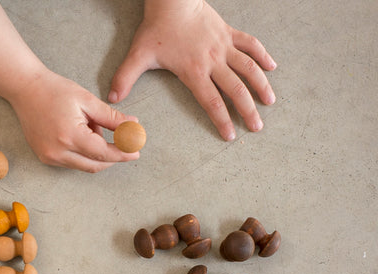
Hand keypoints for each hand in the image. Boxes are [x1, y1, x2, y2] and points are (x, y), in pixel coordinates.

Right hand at [7, 69, 139, 171]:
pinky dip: (83, 152)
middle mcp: (58, 151)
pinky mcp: (44, 157)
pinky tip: (80, 132)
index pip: (103, 152)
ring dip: (96, 152)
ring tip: (92, 126)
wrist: (25, 90)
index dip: (122, 153)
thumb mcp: (87, 100)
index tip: (136, 151)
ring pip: (84, 165)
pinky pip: (71, 162)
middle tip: (125, 144)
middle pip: (95, 165)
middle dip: (113, 157)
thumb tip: (133, 125)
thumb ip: (111, 117)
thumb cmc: (55, 90)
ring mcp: (49, 157)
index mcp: (70, 135)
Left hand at [109, 0, 276, 140]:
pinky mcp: (228, 32)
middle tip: (257, 127)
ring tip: (270, 102)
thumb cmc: (156, 28)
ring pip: (248, 68)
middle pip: (235, 89)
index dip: (222, 120)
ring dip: (261, 86)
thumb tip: (112, 98)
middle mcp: (213, 61)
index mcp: (194, 71)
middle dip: (247, 110)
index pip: (211, 101)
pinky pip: (251, 44)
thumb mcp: (138, 55)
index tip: (231, 135)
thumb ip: (125, 78)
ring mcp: (223, 46)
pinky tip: (271, 67)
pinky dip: (262, 55)